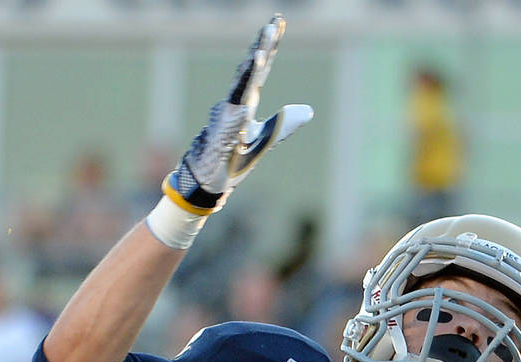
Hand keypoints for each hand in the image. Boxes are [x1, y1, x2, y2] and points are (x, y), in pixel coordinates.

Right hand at [163, 15, 312, 218]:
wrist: (211, 181)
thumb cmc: (233, 161)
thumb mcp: (266, 140)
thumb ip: (285, 125)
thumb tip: (309, 111)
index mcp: (248, 102)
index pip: (262, 69)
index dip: (271, 46)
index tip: (278, 24)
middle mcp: (239, 100)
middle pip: (254, 66)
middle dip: (265, 42)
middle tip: (275, 20)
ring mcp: (230, 108)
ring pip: (245, 76)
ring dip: (257, 54)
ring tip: (267, 34)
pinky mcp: (226, 119)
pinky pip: (238, 95)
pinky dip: (247, 77)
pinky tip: (256, 59)